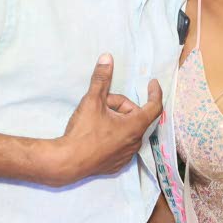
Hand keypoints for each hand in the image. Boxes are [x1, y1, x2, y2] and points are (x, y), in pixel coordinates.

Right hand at [51, 54, 162, 186]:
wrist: (68, 162)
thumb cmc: (83, 132)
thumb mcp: (92, 101)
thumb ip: (101, 79)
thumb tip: (107, 58)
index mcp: (135, 126)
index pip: (154, 106)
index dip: (155, 92)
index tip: (152, 83)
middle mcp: (135, 142)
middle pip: (135, 116)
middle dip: (121, 106)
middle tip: (102, 104)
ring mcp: (127, 155)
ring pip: (127, 130)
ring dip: (117, 121)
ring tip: (97, 120)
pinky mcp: (117, 164)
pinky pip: (121, 144)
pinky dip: (113, 136)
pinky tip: (97, 135)